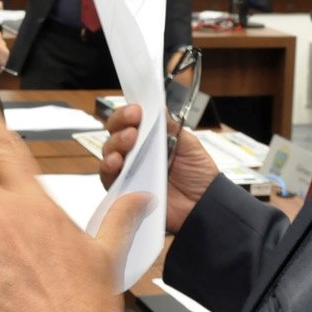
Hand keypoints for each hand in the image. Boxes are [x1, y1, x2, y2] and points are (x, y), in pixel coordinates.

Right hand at [100, 103, 216, 232]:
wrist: (203, 205)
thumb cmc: (198, 174)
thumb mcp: (189, 144)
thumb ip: (171, 127)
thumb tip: (157, 107)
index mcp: (149, 137)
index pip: (129, 120)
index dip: (128, 113)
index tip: (136, 111)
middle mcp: (135, 152)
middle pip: (114, 133)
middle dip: (119, 125)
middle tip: (133, 129)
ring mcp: (128, 170)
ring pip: (108, 152)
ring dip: (114, 144)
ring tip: (128, 142)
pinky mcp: (124, 190)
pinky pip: (108, 178)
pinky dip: (108, 168)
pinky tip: (117, 163)